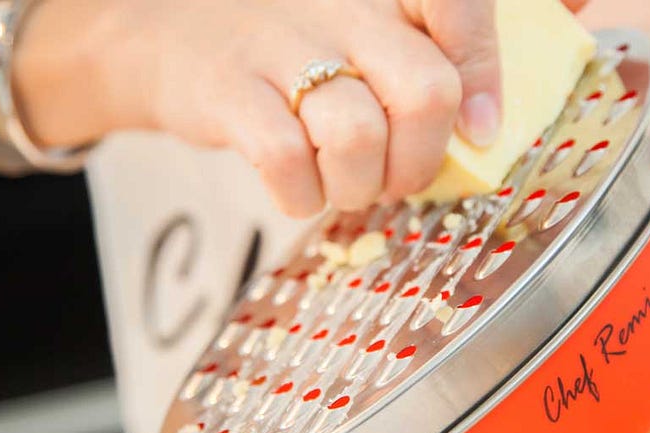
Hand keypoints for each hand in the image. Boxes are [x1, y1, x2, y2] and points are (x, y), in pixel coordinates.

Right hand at [17, 0, 583, 218]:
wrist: (167, 33)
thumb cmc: (289, 44)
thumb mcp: (360, 25)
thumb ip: (423, 57)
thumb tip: (483, 125)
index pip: (460, 9)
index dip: (483, 78)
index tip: (479, 130)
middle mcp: (338, 3)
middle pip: (425, 91)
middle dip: (424, 160)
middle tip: (403, 176)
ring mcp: (281, 43)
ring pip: (359, 137)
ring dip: (362, 187)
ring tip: (346, 185)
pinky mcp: (229, 89)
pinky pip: (287, 161)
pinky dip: (303, 196)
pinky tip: (300, 190)